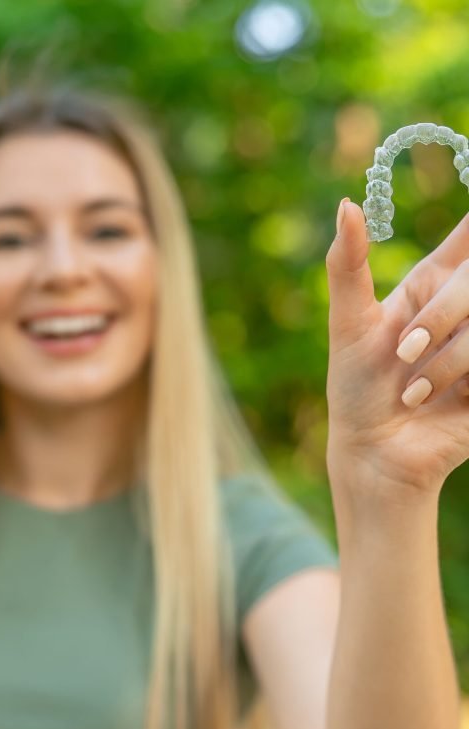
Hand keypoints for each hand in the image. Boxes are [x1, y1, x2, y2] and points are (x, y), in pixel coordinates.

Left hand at [325, 199, 468, 496]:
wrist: (377, 451)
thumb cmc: (356, 387)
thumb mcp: (348, 324)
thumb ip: (347, 265)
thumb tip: (346, 203)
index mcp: (435, 283)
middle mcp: (467, 307)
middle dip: (442, 317)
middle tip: (404, 353)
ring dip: (447, 363)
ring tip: (414, 392)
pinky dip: (466, 382)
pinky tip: (453, 403)